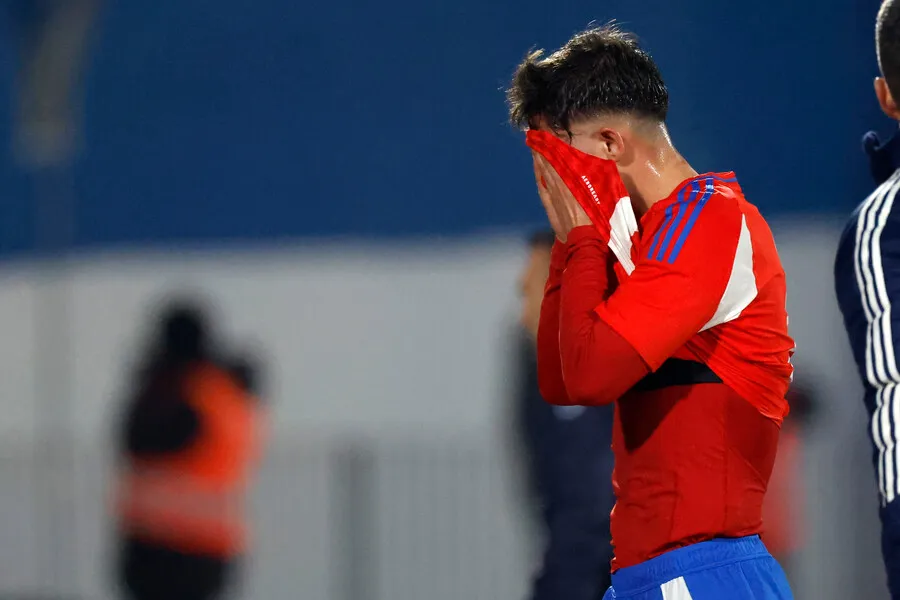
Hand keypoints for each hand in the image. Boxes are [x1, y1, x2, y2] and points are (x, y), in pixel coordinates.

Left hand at [526, 129, 631, 246]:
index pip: (560, 152)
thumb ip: (602, 173)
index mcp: (575, 176)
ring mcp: (553, 193)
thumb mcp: (606, 191)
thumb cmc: (600, 217)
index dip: (552, 138)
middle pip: (550, 157)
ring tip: (533, 140)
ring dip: (538, 154)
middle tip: (535, 127)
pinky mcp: (549, 204)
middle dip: (542, 142)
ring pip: (544, 168)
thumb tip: (601, 158)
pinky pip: (541, 183)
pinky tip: (535, 163)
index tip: (546, 125)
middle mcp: (562, 181)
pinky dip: (538, 171)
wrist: (586, 240)